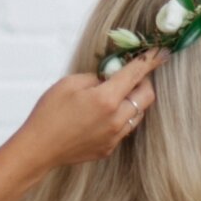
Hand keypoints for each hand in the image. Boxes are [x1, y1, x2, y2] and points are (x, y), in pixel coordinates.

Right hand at [13, 48, 166, 170]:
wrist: (39, 148)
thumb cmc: (49, 112)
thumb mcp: (70, 83)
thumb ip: (96, 77)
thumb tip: (111, 76)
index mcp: (107, 99)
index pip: (136, 74)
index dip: (151, 60)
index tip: (161, 52)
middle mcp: (116, 119)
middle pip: (147, 96)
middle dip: (144, 81)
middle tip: (131, 74)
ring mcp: (114, 137)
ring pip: (138, 114)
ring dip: (133, 100)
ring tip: (114, 94)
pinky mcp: (109, 148)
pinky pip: (125, 128)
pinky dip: (121, 116)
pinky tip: (102, 113)